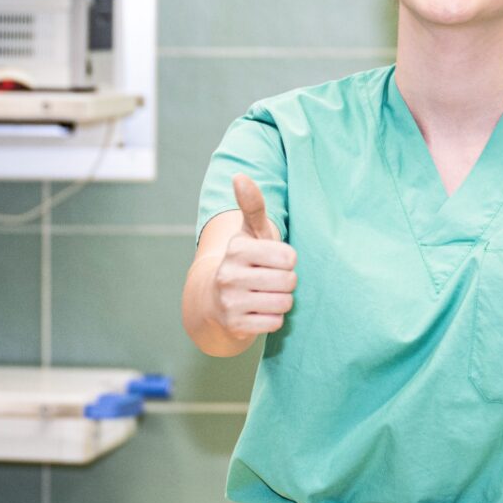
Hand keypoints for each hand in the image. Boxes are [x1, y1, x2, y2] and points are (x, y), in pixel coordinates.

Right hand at [211, 176, 296, 337]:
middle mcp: (228, 273)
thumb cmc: (243, 264)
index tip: (272, 263)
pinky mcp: (234, 325)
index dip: (288, 262)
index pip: (290, 258)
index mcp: (237, 248)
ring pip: (284, 303)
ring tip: (265, 297)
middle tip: (269, 282)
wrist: (212, 303)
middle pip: (289, 282)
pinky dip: (272, 320)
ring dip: (281, 302)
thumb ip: (252, 207)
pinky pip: (275, 323)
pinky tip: (257, 313)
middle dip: (286, 284)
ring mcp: (229, 301)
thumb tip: (240, 176)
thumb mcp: (249, 235)